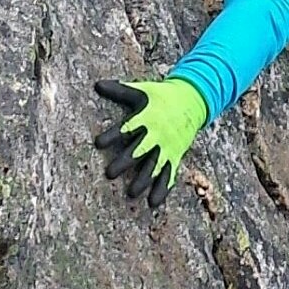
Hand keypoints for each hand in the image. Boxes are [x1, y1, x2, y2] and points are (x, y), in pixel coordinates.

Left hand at [94, 77, 207, 208]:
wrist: (193, 100)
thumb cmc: (161, 95)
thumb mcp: (141, 90)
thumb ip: (119, 91)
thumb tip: (96, 85)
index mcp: (146, 116)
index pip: (126, 127)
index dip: (112, 135)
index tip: (98, 143)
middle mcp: (157, 133)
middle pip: (140, 150)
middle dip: (125, 162)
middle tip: (109, 174)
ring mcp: (167, 146)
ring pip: (154, 166)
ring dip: (143, 180)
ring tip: (131, 194)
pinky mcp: (175, 155)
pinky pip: (169, 174)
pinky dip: (163, 188)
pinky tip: (153, 203)